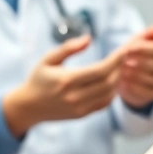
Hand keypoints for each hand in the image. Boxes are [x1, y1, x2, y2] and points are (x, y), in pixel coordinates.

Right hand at [2, 35, 122, 137]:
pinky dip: (112, 93)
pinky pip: (104, 104)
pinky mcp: (81, 115)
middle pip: (108, 82)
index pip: (100, 70)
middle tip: (124, 57)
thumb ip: (68, 48)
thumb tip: (89, 38)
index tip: (123, 51)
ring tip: (119, 68)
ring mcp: (79, 108)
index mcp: (67, 80)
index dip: (115, 60)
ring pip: (109, 94)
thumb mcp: (48, 59)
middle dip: (119, 69)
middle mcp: (75, 96)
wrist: (28, 107)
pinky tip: (112, 82)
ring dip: (118, 80)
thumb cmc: (38, 79)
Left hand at [117, 25, 152, 109]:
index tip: (128, 49)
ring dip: (136, 76)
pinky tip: (123, 83)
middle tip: (125, 62)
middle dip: (139, 63)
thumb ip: (146, 35)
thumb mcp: (135, 45)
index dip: (143, 49)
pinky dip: (134, 88)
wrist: (126, 79)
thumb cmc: (131, 58)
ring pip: (152, 80)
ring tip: (122, 72)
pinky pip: (146, 92)